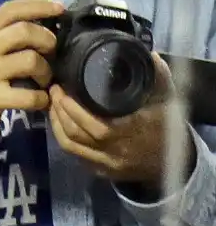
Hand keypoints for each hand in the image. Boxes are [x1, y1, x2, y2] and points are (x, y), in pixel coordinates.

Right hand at [0, 0, 64, 134]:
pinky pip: (29, 95)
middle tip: (52, 54)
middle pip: (25, 31)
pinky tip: (40, 101)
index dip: (39, 5)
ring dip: (46, 71)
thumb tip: (46, 24)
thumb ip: (6, 36)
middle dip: (47, 40)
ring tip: (44, 81)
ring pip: (30, 60)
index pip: (11, 9)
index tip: (60, 9)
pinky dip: (41, 99)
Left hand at [48, 53, 190, 185]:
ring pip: (70, 146)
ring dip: (56, 125)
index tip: (62, 88)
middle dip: (59, 112)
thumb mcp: (168, 99)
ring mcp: (105, 164)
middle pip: (74, 134)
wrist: (174, 163)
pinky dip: (65, 138)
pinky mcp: (100, 172)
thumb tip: (149, 54)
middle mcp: (113, 151)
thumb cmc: (168, 127)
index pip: (91, 123)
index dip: (71, 108)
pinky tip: (61, 124)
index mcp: (128, 131)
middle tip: (53, 92)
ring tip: (52, 106)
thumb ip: (159, 77)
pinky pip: (76, 155)